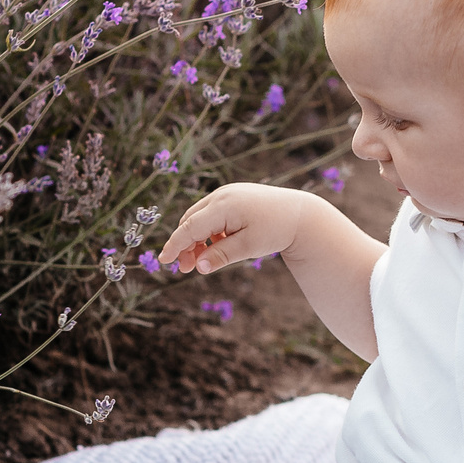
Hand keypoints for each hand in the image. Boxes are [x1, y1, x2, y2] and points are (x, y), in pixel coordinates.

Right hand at [164, 183, 308, 275]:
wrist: (299, 213)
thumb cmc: (275, 230)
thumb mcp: (248, 246)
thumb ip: (221, 256)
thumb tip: (199, 268)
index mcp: (224, 206)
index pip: (190, 227)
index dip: (175, 245)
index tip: (164, 261)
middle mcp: (221, 196)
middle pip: (191, 221)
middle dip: (185, 245)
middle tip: (186, 269)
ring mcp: (227, 194)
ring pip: (200, 217)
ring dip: (197, 239)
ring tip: (202, 261)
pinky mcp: (232, 196)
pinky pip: (212, 214)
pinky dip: (209, 231)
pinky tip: (218, 246)